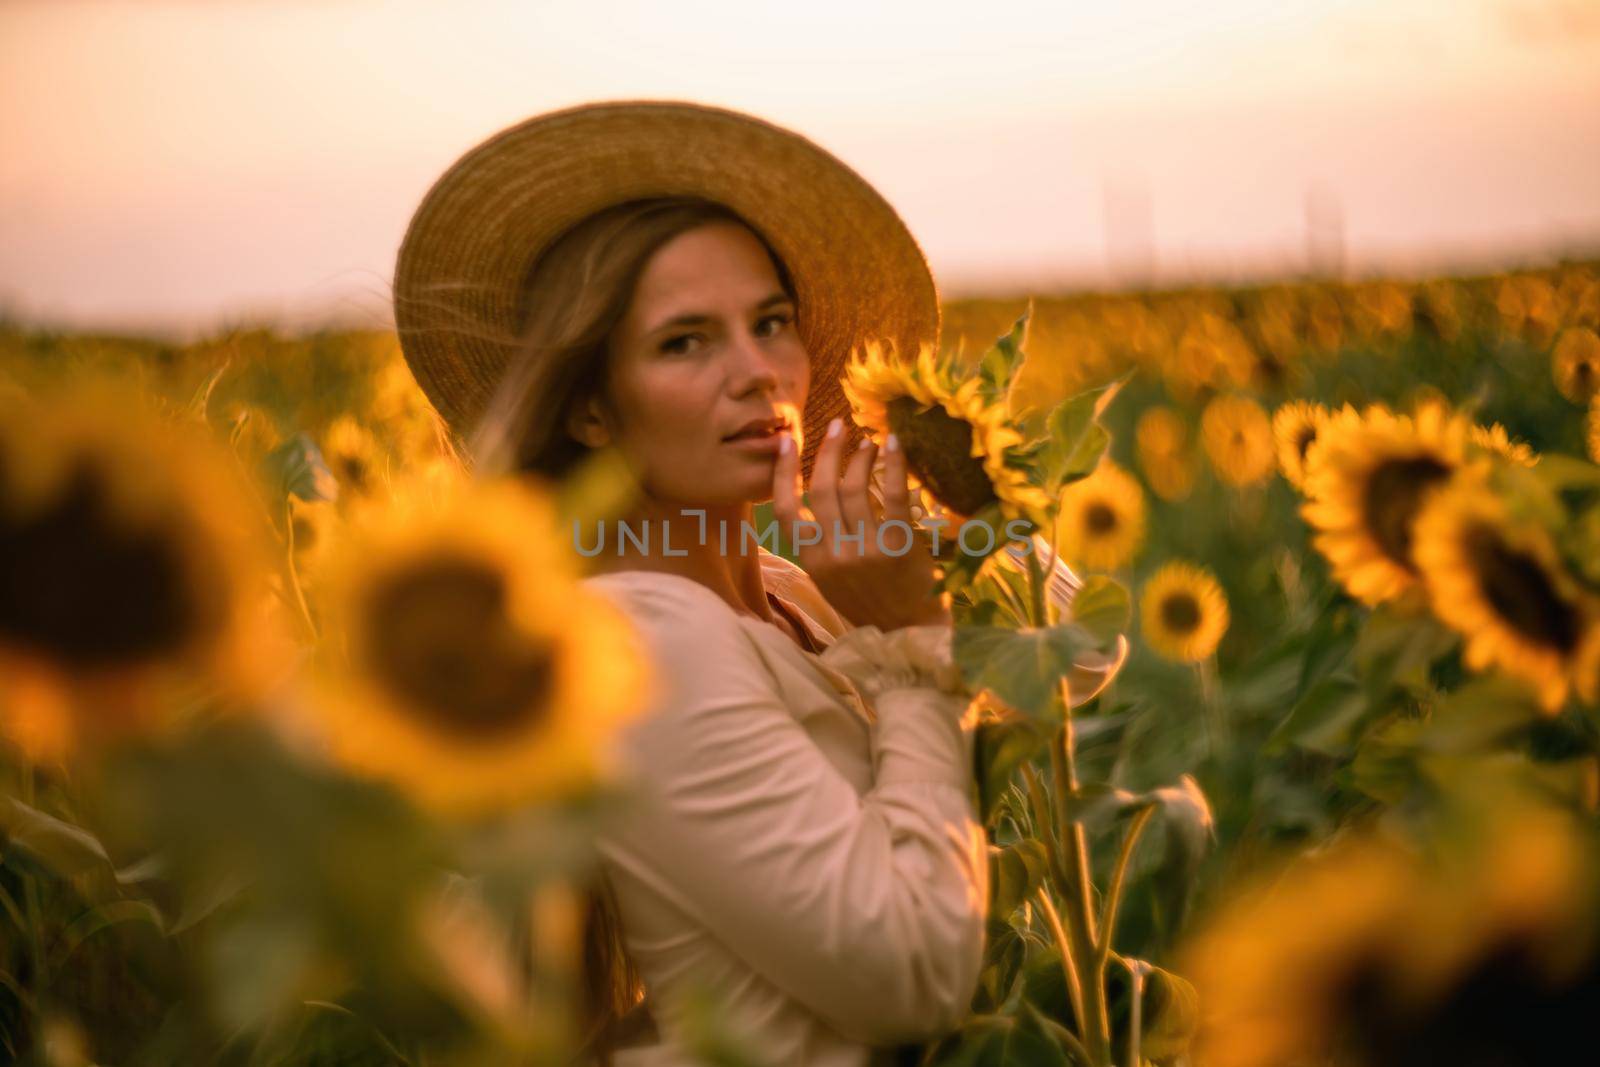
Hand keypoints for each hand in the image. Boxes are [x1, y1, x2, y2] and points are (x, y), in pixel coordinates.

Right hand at [771, 417, 950, 631]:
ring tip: (868, 442)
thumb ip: (820, 545)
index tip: (785, 442)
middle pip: (821, 490)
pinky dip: (892, 464)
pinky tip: (893, 444)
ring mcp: (867, 550)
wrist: (910, 632)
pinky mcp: (899, 546)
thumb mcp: (832, 580)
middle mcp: (835, 554)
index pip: (786, 511)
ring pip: (854, 488)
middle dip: (827, 451)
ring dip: (859, 457)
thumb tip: (813, 496)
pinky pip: (893, 495)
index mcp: (813, 562)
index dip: (782, 473)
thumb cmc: (871, 604)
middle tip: (836, 427)